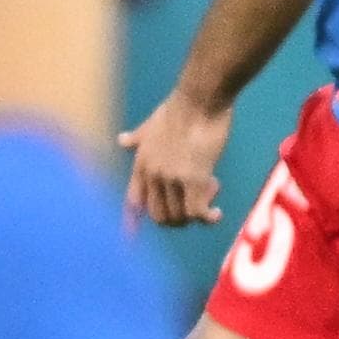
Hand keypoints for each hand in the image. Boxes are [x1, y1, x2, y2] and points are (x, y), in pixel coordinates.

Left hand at [121, 96, 233, 228]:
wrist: (200, 98)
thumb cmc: (181, 107)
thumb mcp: (151, 123)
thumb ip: (138, 137)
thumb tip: (121, 140)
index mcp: (141, 162)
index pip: (132, 201)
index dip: (132, 222)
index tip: (129, 240)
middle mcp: (152, 173)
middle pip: (159, 216)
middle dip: (178, 218)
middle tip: (196, 201)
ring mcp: (172, 177)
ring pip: (179, 217)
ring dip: (196, 213)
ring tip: (211, 190)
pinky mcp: (194, 178)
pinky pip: (197, 212)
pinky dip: (208, 218)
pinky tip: (216, 214)